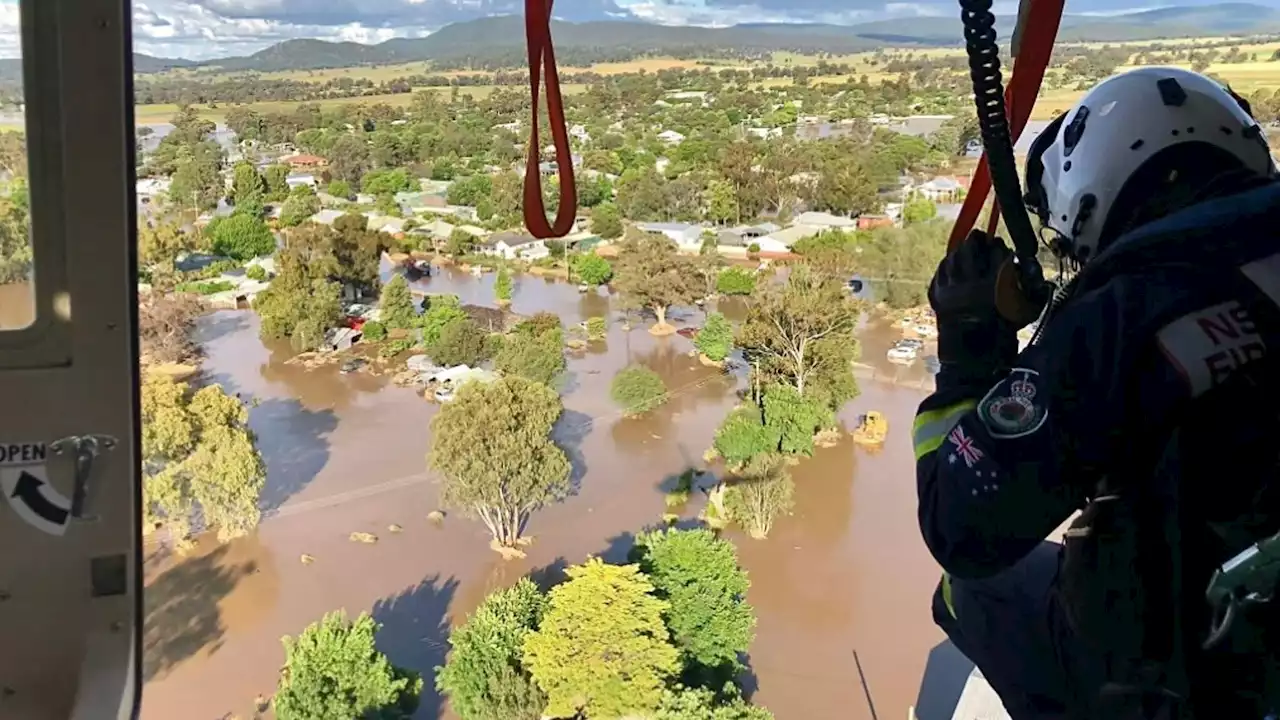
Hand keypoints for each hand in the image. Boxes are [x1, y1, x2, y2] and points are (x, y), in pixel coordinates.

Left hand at [928, 230, 1017, 383]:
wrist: (973, 359)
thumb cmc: (1002, 337)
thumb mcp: (1024, 309)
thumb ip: (1025, 283)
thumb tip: (1019, 264)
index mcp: (997, 285)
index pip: (997, 252)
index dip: (998, 247)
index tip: (998, 246)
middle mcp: (972, 282)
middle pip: (971, 248)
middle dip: (977, 240)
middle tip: (980, 237)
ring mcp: (951, 289)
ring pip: (954, 257)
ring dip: (960, 250)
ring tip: (966, 248)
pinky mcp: (938, 296)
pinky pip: (940, 272)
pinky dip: (946, 265)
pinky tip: (950, 264)